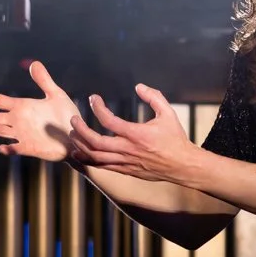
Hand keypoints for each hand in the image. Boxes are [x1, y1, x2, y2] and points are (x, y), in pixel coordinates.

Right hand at [0, 60, 80, 162]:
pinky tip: (3, 147)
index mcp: (21, 107)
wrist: (77, 135)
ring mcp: (21, 135)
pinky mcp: (29, 148)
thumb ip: (44, 80)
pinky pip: (14, 149)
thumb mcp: (56, 95)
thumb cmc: (66, 115)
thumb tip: (34, 63)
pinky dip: (7, 149)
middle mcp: (17, 121)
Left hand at [68, 85, 199, 184]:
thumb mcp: (168, 113)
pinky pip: (102, 166)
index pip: (109, 120)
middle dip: (81, 129)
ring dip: (81, 145)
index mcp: (137, 134)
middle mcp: (128, 149)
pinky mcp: (125, 170)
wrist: (182, 166)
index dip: (98, 107)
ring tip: (72, 134)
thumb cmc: (175, 138)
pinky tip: (79, 152)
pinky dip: (88, 159)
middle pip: (96, 141)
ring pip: (95, 156)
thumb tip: (138, 86)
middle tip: (73, 119)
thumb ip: (154, 97)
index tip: (94, 98)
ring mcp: (125, 162)